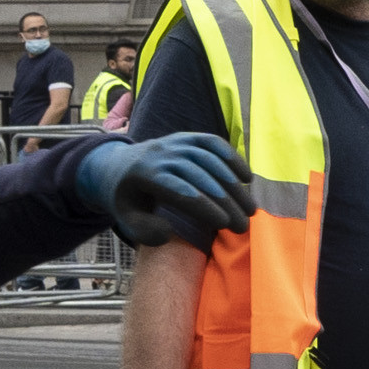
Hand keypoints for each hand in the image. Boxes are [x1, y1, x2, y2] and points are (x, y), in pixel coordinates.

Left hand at [79, 131, 249, 247]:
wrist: (118, 165)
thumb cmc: (128, 199)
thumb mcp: (125, 219)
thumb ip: (144, 231)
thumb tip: (169, 232)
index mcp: (145, 175)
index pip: (181, 191)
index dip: (205, 207)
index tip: (225, 224)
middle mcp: (162, 155)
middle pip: (201, 178)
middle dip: (226, 202)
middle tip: (244, 225)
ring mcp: (176, 142)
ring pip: (211, 161)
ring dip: (234, 186)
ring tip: (250, 210)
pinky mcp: (187, 137)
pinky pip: (214, 143)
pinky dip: (233, 158)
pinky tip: (247, 178)